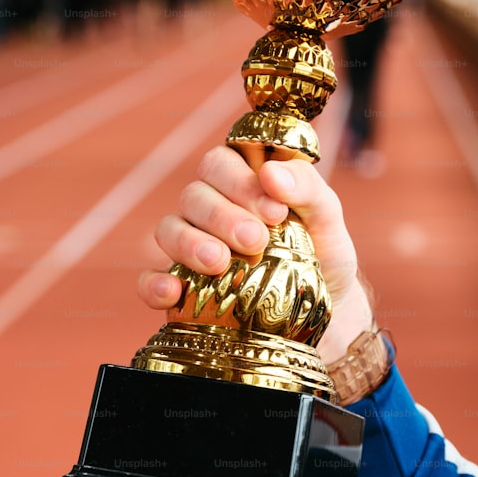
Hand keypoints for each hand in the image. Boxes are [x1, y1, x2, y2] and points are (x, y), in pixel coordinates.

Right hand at [138, 145, 374, 361]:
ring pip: (168, 230)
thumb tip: (271, 173)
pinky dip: (154, 284)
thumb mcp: (327, 218)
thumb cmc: (323, 255)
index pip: (220, 163)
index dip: (239, 182)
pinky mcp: (180, 289)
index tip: (274, 212)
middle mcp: (209, 209)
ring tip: (219, 263)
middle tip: (255, 241)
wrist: (328, 313)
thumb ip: (307, 189)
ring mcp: (190, 248)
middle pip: (193, 195)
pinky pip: (150, 280)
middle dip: (220, 216)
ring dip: (189, 243)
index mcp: (240, 182)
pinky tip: (172, 292)